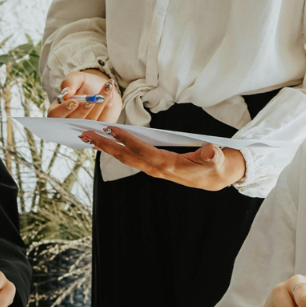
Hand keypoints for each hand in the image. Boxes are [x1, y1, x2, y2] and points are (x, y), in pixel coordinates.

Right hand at [47, 69, 121, 121]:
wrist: (104, 89)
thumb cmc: (86, 84)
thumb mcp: (76, 78)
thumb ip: (69, 82)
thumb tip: (66, 92)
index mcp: (58, 110)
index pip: (55, 115)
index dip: (63, 110)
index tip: (74, 102)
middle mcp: (70, 122)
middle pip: (73, 122)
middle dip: (84, 110)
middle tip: (93, 98)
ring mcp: (85, 128)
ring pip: (90, 123)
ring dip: (99, 107)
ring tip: (106, 90)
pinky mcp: (99, 129)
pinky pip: (103, 124)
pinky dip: (107, 110)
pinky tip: (110, 97)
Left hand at [79, 125, 244, 189]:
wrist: (219, 177)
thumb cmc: (218, 166)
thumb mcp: (219, 160)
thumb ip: (214, 156)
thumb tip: (211, 151)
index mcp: (170, 166)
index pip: (143, 152)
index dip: (127, 141)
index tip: (110, 130)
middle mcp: (158, 169)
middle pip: (127, 158)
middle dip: (106, 146)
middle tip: (85, 135)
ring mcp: (156, 169)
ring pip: (127, 159)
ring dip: (108, 148)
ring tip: (90, 138)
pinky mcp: (156, 166)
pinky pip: (133, 158)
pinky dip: (118, 150)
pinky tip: (109, 143)